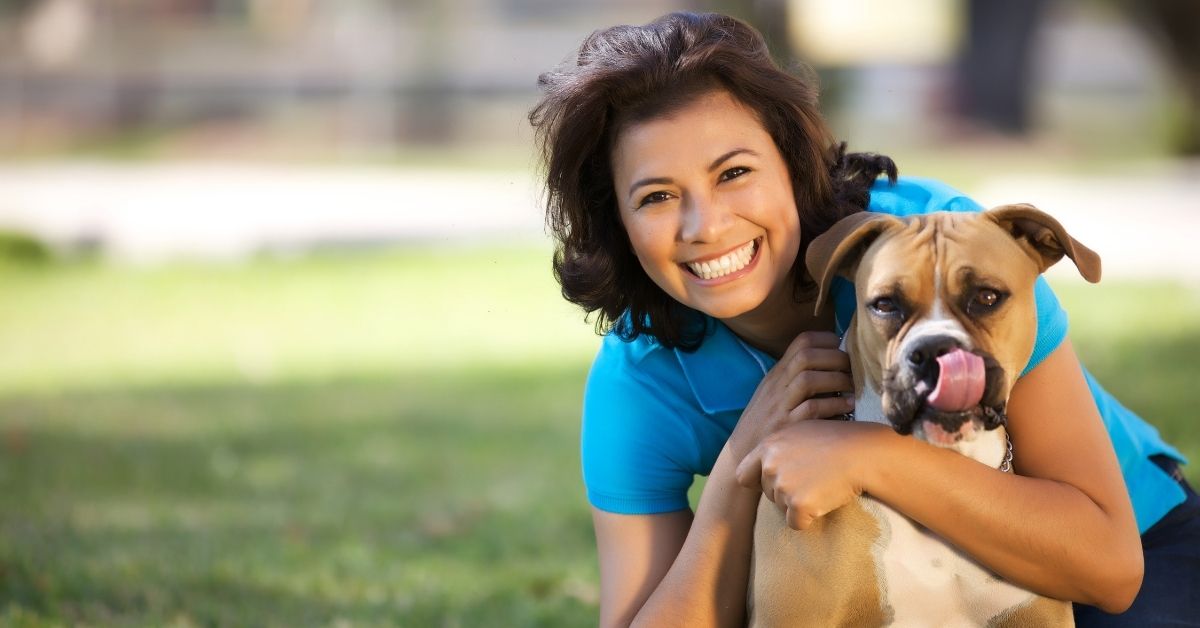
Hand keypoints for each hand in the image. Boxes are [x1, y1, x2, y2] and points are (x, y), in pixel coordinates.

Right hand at [727, 331, 854, 460]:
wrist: (742, 452)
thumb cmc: (766, 422)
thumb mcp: (776, 392)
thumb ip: (797, 377)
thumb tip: (834, 366)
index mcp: (778, 373)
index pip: (802, 342)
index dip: (827, 340)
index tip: (843, 349)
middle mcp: (778, 385)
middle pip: (806, 356)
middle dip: (836, 358)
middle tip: (853, 369)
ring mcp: (780, 406)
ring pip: (808, 380)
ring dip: (836, 380)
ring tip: (851, 388)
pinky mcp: (786, 427)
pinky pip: (812, 410)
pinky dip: (834, 405)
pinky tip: (847, 406)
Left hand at [735, 420, 890, 529]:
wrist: (864, 452)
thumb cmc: (838, 439)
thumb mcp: (802, 431)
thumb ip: (780, 446)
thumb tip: (768, 462)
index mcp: (768, 446)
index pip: (743, 475)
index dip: (757, 483)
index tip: (773, 485)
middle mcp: (770, 466)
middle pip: (767, 493)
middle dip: (785, 493)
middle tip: (812, 481)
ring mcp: (783, 486)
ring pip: (782, 508)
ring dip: (799, 504)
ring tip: (822, 485)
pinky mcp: (798, 505)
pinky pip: (796, 523)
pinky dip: (809, 519)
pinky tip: (825, 501)